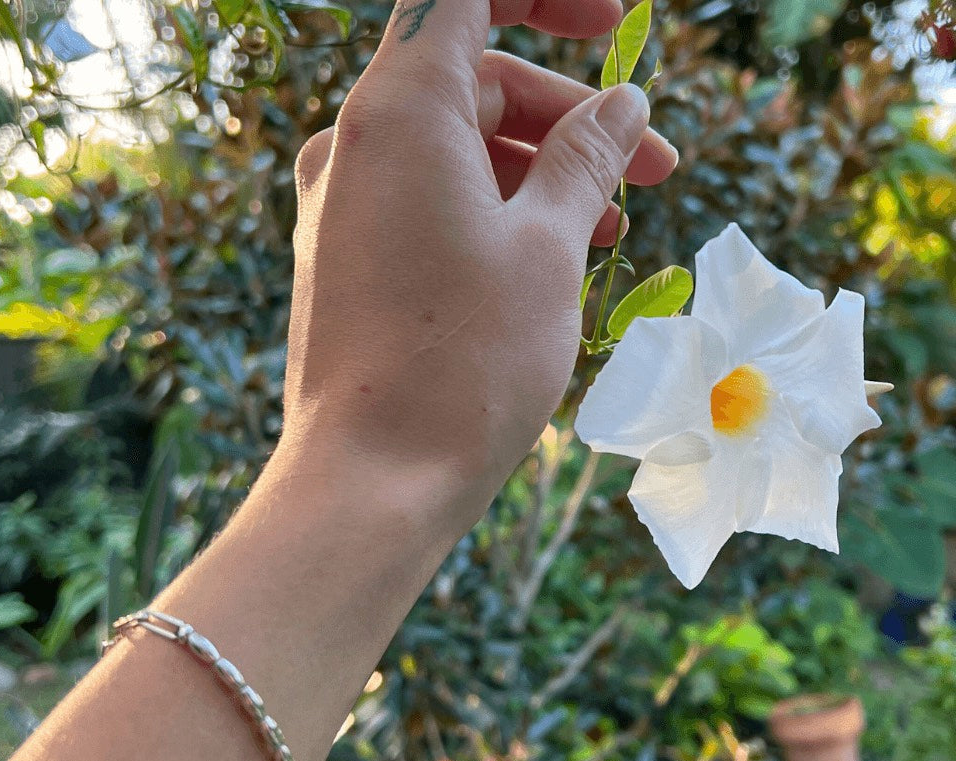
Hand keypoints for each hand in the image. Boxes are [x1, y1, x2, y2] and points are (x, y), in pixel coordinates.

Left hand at [278, 0, 677, 534]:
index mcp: (399, 111)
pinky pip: (422, 206)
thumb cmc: (466, 363)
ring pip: (453, 153)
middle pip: (475, 84)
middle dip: (572, 118)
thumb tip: (622, 103)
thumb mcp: (548, 248)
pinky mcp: (340, 262)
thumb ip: (587, 158)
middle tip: (655, 168)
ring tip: (611, 230)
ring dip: (538, 175)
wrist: (372, 480)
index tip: (616, 23)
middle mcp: (353, 146)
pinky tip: (544, 261)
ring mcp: (338, 208)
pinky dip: (487, 214)